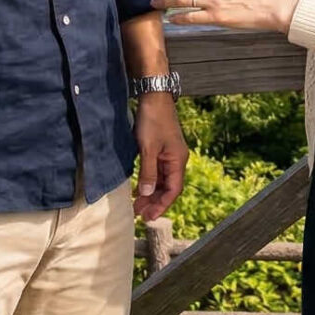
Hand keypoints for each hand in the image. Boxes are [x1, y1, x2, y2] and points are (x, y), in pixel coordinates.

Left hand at [133, 92, 188, 221]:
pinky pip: (157, 171)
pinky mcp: (161, 149)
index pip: (173, 190)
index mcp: (178, 160)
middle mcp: (177, 159)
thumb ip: (148, 172)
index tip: (149, 217)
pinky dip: (149, 181)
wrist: (154, 97)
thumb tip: (147, 193)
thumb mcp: (148, 149)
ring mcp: (169, 154)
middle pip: (168, 187)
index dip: (162, 205)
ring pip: (162, 180)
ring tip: (137, 205)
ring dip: (151, 193)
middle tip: (140, 214)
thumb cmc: (153, 121)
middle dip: (155, 202)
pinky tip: (139, 188)